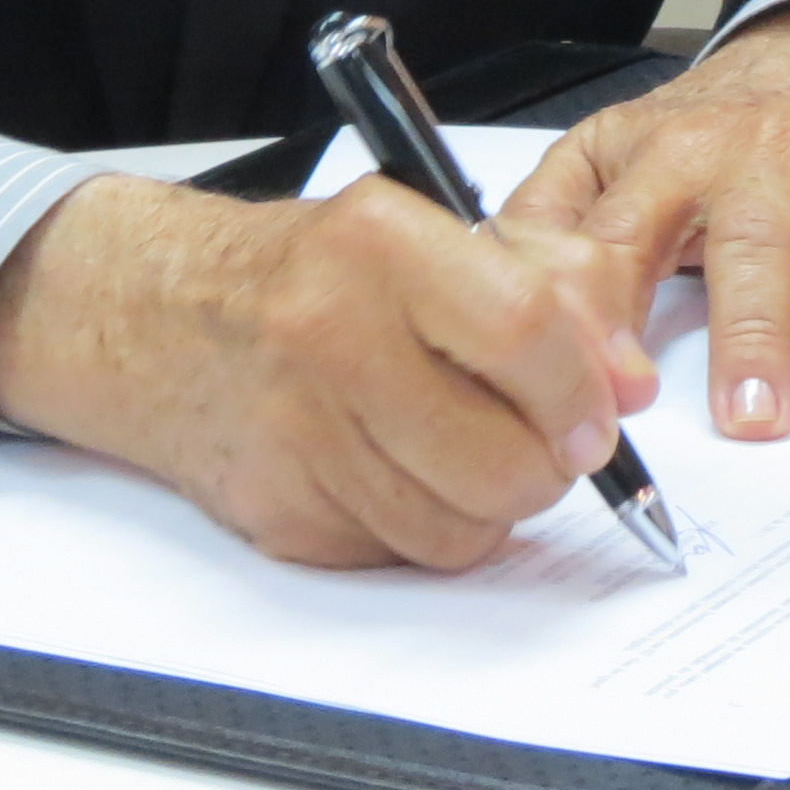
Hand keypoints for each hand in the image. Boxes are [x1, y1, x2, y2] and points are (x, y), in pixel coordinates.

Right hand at [0, 172, 654, 570]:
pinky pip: (402, 554)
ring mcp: (297, 434)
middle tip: (541, 441)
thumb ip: (554, 288)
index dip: (583, 390)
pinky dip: (424, 526)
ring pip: (461, 527)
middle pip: (503, 458)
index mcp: (380, 244)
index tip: (603, 413)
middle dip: (548, 466)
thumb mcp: (433, 235)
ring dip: (490, 504)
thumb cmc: (315, 273)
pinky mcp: (279, 512)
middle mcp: (329, 335)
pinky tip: (397, 469)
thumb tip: (630, 386)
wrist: (158, 318)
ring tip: (464, 446)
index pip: (527, 332)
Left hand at [498, 0, 789, 438]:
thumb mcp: (607, 160)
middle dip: (749, 332)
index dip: (615, 316)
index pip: (625, 240)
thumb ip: (551, 225)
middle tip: (751, 419)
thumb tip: (489, 296)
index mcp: (662, 156)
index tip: (613, 395)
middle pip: (747, 242)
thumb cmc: (704, 140)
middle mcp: (753, 148)